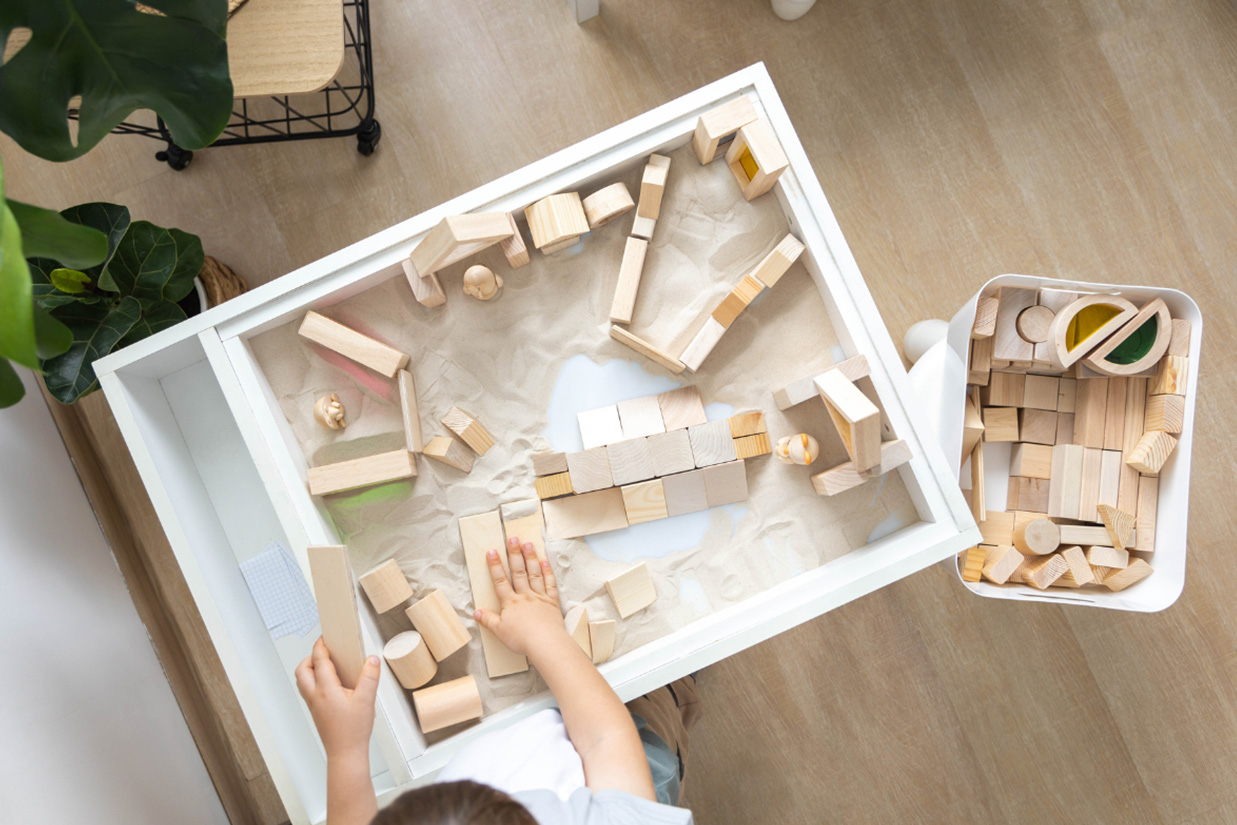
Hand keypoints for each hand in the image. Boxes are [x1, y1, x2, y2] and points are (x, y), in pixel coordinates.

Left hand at [295, 637, 379, 758]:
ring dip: (309, 669)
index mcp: (326, 689)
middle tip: (324, 651)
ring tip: (326, 665)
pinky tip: (330, 684)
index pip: (319, 661)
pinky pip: (308, 690)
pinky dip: (313, 680)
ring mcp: (313, 705)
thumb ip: (369, 677)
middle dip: (310, 656)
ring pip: (302, 681)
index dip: (321, 646)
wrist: (345, 754)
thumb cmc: (354, 731)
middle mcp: (315, 696)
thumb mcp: (367, 701)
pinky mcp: (316, 712)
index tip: (325, 637)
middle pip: (302, 669)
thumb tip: (372, 660)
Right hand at [474, 537, 567, 657]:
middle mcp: (525, 595)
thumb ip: (488, 620)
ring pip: (534, 573)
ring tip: (528, 543)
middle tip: (513, 538)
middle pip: (518, 571)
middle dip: (514, 554)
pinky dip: (548, 572)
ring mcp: (539, 597)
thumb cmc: (521, 638)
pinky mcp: (552, 601)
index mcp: (510, 602)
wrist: (545, 642)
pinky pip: (550, 584)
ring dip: (530, 557)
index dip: (495, 565)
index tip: (492, 551)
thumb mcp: (499, 631)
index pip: (500, 580)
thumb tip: (476, 612)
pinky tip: (545, 562)